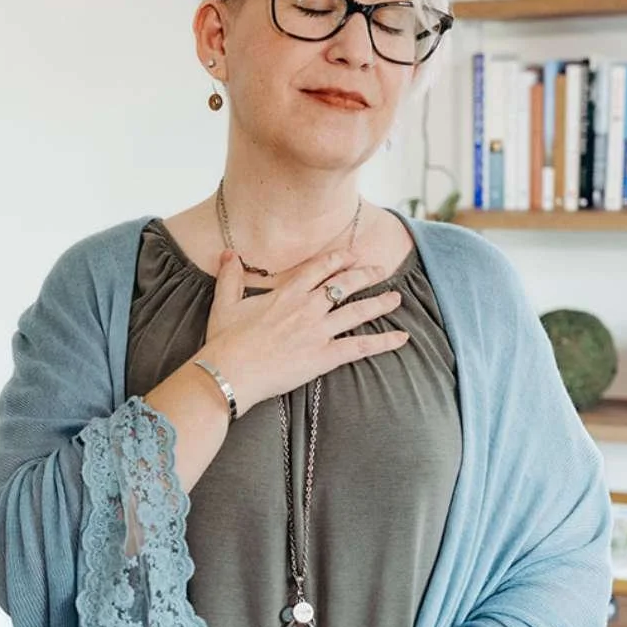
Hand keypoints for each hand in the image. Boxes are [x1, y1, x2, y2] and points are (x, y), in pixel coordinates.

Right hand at [200, 248, 406, 416]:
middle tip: (380, 270)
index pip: (318, 268)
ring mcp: (318, 331)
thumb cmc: (225, 341)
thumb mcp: (225, 303)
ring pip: (357, 311)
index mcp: (286, 293)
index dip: (337, 259)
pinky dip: (383, 342)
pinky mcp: (324, 356)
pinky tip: (401, 338)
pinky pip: (360, 347)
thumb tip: (227, 254)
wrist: (230, 372)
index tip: (351, 254)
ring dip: (380, 303)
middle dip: (364, 275)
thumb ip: (230, 276)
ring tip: (397, 298)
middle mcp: (307, 307)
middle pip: (344, 284)